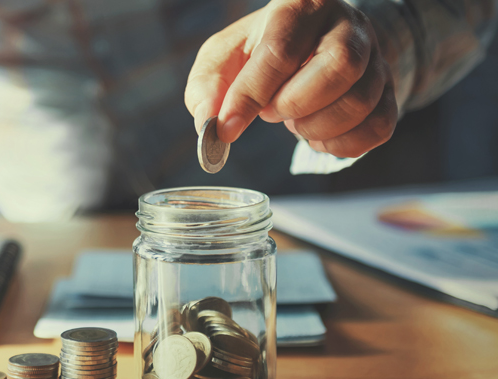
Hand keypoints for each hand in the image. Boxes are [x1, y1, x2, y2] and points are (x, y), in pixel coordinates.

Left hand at [185, 0, 396, 157]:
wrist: (313, 42)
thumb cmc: (262, 49)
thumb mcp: (225, 57)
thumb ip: (209, 88)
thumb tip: (211, 125)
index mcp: (301, 6)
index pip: (280, 52)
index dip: (250, 96)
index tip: (226, 128)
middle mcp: (348, 26)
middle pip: (338, 68)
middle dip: (293, 104)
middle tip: (271, 111)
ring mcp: (376, 58)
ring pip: (359, 102)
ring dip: (314, 127)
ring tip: (293, 119)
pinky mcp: (389, 90)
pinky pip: (378, 128)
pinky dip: (340, 144)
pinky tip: (318, 134)